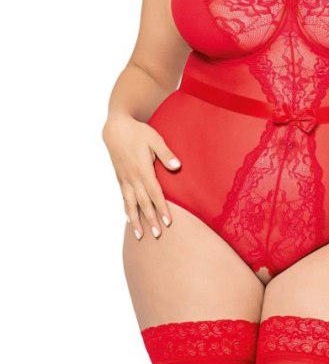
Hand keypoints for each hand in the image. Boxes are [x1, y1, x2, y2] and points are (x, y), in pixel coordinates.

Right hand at [102, 114, 181, 239]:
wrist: (116, 128)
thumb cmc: (138, 132)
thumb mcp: (155, 139)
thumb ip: (166, 154)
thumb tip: (177, 166)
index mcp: (142, 170)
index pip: (154, 193)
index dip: (161, 208)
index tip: (167, 222)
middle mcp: (132, 178)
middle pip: (143, 203)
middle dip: (150, 220)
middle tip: (157, 235)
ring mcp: (125, 179)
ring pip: (131, 204)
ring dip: (136, 220)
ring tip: (140, 235)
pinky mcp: (120, 178)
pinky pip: (124, 198)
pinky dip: (127, 210)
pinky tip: (129, 219)